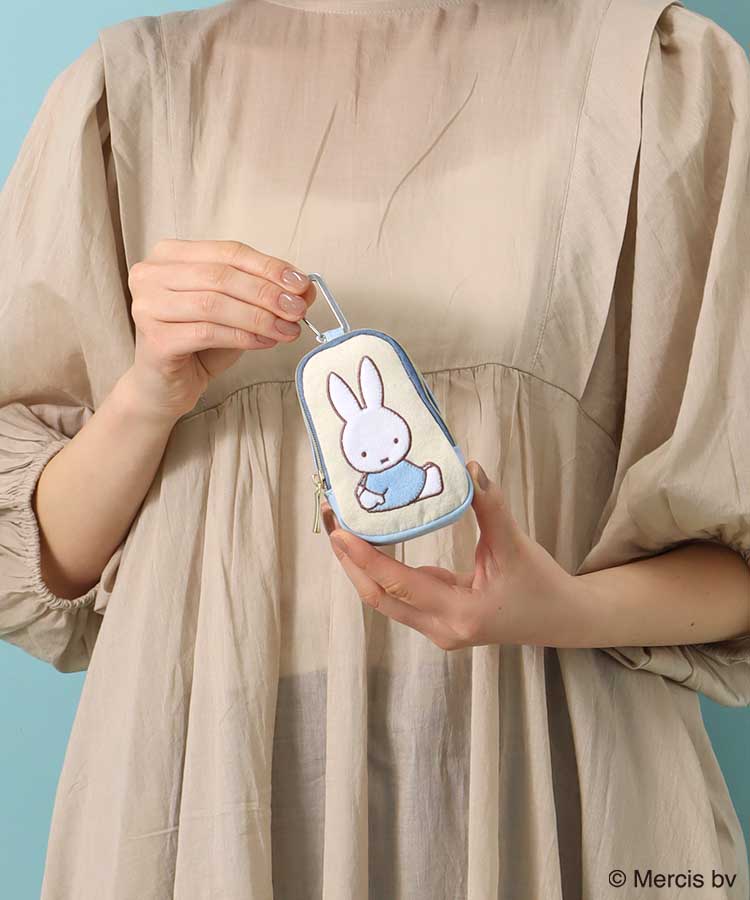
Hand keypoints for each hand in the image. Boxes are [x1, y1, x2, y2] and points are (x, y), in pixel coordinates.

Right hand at [124, 238, 316, 422]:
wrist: (165, 386)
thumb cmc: (199, 344)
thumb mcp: (236, 311)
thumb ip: (264, 294)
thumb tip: (306, 288)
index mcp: (170, 255)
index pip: (228, 252)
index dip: (269, 266)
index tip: (301, 284)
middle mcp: (151, 274)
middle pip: (221, 276)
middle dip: (267, 293)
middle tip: (298, 309)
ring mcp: (147, 306)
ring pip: (214, 304)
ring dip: (258, 317)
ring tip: (287, 329)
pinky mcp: (154, 340)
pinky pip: (206, 332)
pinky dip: (242, 337)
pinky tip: (265, 342)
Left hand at [322, 461, 587, 650]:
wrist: (561, 618)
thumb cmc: (541, 584)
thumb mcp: (515, 544)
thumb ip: (490, 506)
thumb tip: (468, 466)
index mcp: (460, 613)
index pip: (398, 585)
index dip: (365, 557)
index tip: (340, 529)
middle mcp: (441, 628)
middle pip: (379, 598)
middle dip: (350, 562)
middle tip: (331, 523)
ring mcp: (437, 628)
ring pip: (386, 600)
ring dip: (362, 566)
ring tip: (343, 529)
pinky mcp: (438, 620)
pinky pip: (401, 596)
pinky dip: (382, 571)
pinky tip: (371, 543)